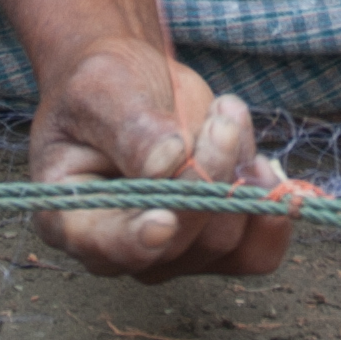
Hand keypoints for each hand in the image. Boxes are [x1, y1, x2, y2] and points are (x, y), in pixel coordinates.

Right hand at [29, 37, 294, 282]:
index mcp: (72, 217)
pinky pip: (256, 253)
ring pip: (225, 241)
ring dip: (238, 172)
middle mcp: (120, 248)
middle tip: (222, 117)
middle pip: (181, 241)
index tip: (163, 218)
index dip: (135, 241)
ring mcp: (170, 253)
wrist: (134, 85)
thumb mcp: (102, 90)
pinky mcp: (212, 244)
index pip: (105, 246)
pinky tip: (257, 164)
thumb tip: (167, 162)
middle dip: (210, 174)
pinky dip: (268, 207)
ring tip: (224, 118)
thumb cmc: (104, 86)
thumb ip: (131, 128)